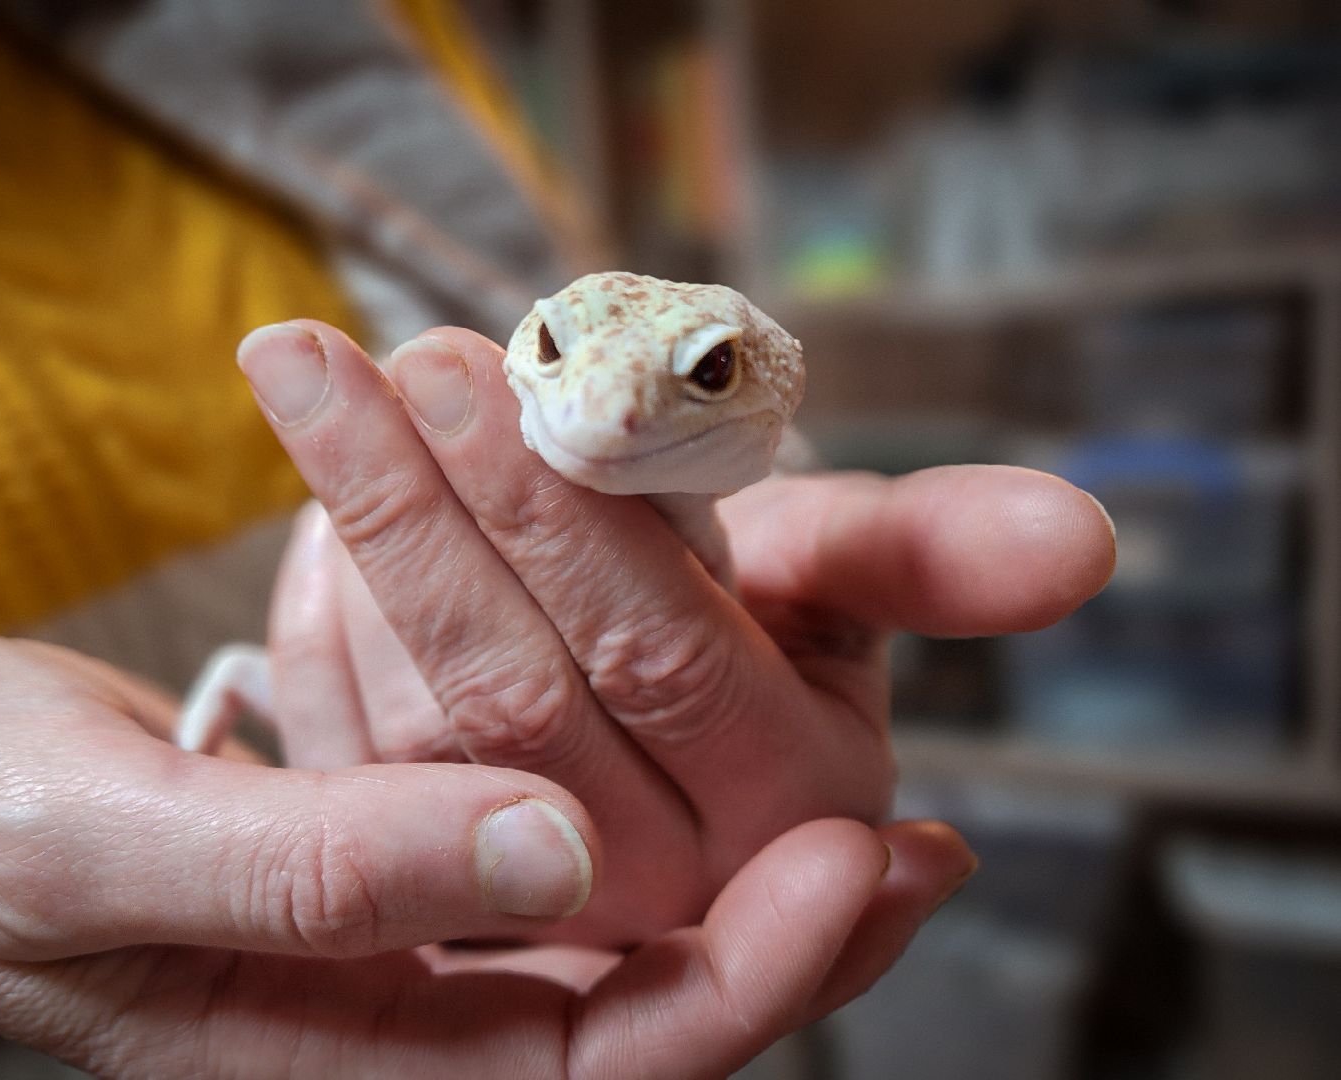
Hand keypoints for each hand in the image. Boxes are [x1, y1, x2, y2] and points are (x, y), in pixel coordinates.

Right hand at [0, 631, 964, 1077]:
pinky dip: (600, 726)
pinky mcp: (373, 835)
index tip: (861, 861)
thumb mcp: (98, 844)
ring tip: (839, 733)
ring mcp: (386, 924)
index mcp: (328, 1060)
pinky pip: (526, 803)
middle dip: (772, 908)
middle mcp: (384, 1011)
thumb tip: (552, 852)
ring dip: (705, 808)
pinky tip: (669, 647)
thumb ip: (316, 870)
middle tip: (908, 804)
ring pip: (599, 896)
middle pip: (633, 991)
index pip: (593, 1069)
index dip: (742, 984)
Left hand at [236, 321, 1113, 945]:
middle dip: (426, 510)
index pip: (663, 653)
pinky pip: (347, 752)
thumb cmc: (753, 617)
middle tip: (345, 357)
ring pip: (412, 723)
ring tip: (313, 387)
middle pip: (517, 689)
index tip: (473, 363)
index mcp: (794, 802)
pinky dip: (323, 620)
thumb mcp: (837, 579)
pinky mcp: (433, 882)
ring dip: (361, 545)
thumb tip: (1081, 540)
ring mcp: (533, 893)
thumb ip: (930, 556)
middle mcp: (663, 875)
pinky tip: (314, 511)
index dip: (567, 512)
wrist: (650, 697)